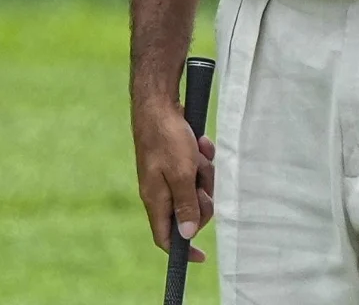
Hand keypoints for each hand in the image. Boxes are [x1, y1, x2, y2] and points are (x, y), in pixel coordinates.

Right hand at [133, 100, 215, 262]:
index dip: (183, 250)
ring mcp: (166, 174)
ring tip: (198, 153)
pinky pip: (194, 168)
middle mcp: (159, 190)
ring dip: (203, 172)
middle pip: (187, 212)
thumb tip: (187, 236)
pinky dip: (200, 157)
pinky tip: (200, 142)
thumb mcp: (181, 174)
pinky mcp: (174, 159)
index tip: (201, 257)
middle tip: (201, 181)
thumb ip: (185, 206)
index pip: (165, 237)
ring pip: (195, 187)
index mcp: (155, 199)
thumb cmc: (166, 137)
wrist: (157, 101)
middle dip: (202, 197)